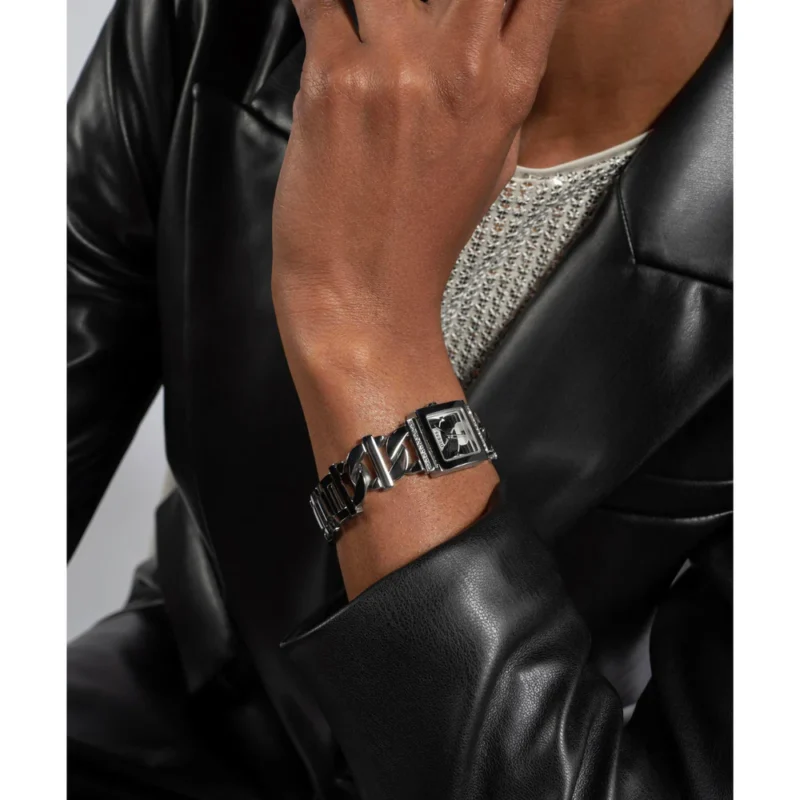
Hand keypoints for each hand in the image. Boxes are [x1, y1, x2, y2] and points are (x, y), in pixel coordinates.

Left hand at [272, 0, 564, 349]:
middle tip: (421, 16)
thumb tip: (496, 42)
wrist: (363, 291)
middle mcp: (458, 63)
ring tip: (368, 20)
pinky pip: (319, 0)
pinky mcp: (332, 78)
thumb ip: (500, 92)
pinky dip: (317, 2)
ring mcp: (392, 64)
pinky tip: (320, 14)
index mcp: (508, 87)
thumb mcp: (492, 166)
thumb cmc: (426, 236)